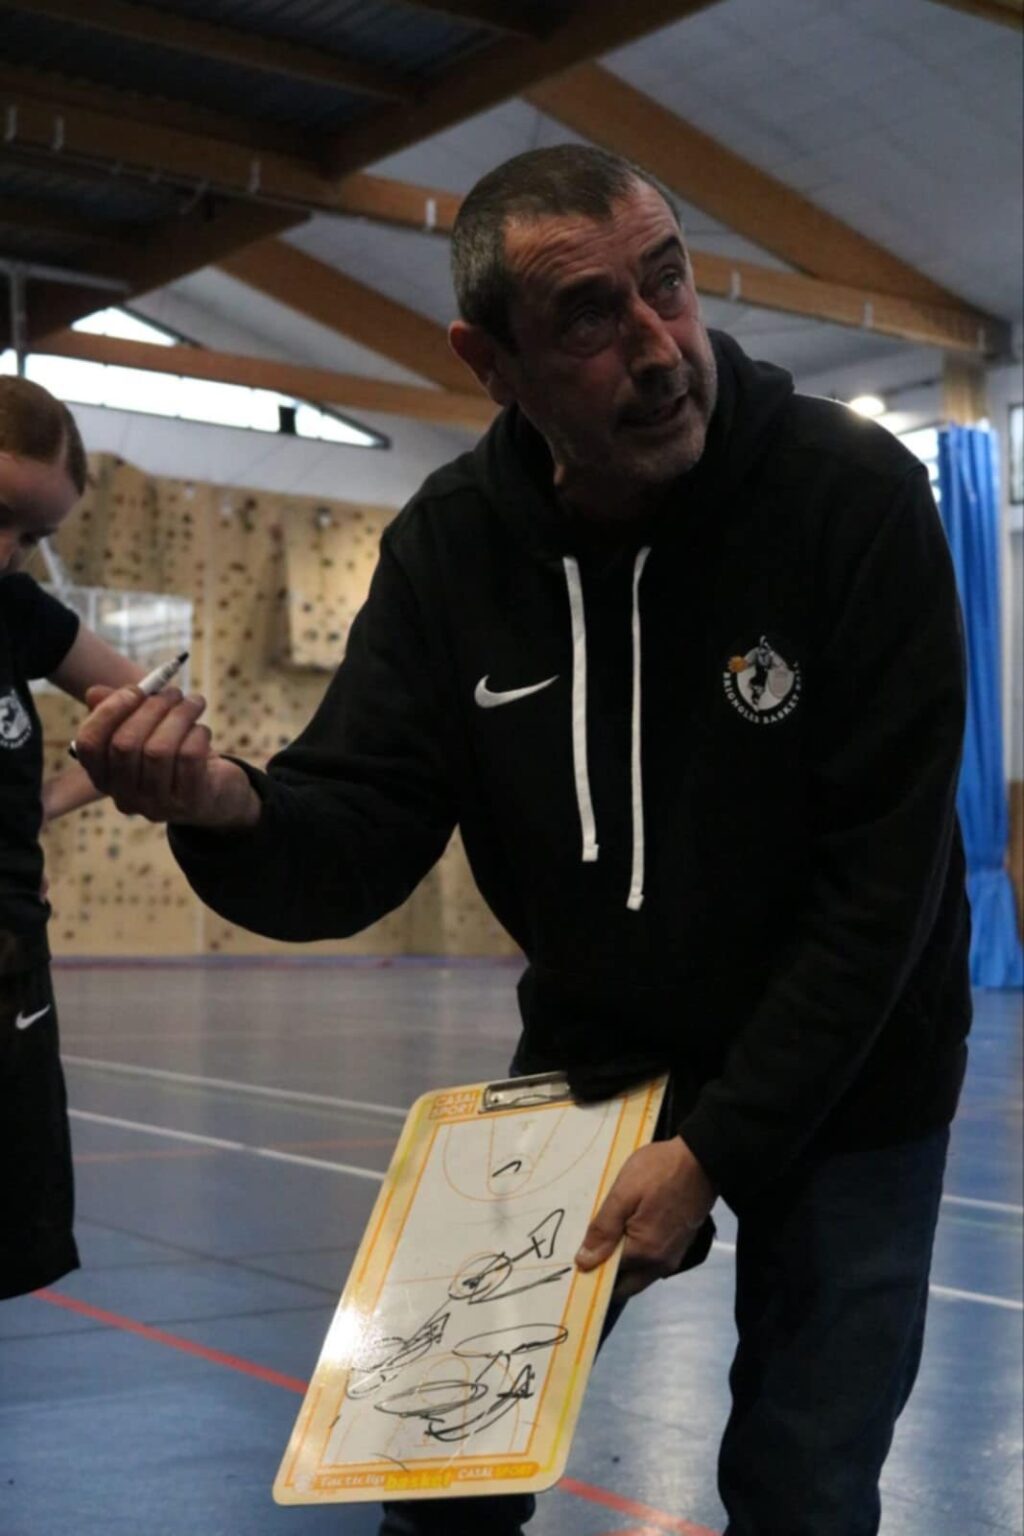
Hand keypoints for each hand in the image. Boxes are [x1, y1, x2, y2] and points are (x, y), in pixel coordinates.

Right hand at [73, 684, 261, 829]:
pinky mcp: (190, 803)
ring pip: (159, 750)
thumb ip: (120, 709)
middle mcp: (124, 797)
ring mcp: (157, 806)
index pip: (89, 745)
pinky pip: (188, 758)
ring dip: (179, 716)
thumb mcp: (146, 728)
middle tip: (172, 692)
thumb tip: (95, 693)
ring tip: (193, 703)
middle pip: (124, 745)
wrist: (216, 790)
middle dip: (151, 708)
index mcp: (104, 777)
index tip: (135, 690)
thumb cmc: (174, 752)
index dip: (109, 712)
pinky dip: (197, 735)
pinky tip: (201, 730)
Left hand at [575, 1135, 716, 1299]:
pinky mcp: (680, 1245)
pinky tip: (627, 1229)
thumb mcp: (624, 1193)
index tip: (576, 1257)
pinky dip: (637, 1253)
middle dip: (606, 1273)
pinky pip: (652, 1260)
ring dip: (622, 1262)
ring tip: (606, 1235)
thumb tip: (584, 1262)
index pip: (608, 1279)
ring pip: (639, 1273)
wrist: (702, 1158)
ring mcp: (673, 1256)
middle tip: (587, 1248)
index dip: (591, 1270)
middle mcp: (660, 1264)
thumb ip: (604, 1229)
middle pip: (626, 1284)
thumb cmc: (660, 1171)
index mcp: (644, 1253)